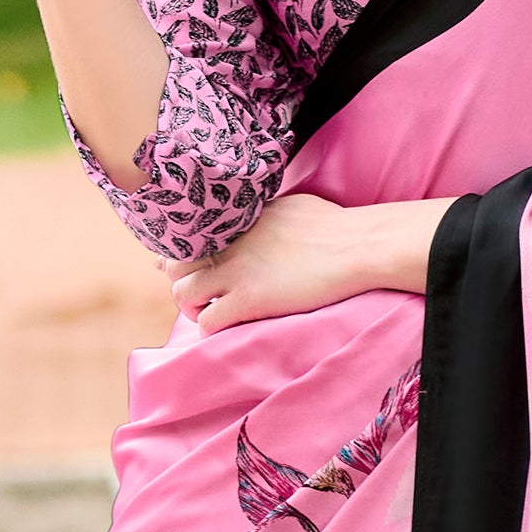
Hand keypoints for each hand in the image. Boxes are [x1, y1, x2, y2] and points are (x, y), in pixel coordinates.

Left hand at [174, 193, 448, 334]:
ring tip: (208, 310)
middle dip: (182, 278)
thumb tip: (268, 216)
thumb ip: (265, 212)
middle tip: (202, 290)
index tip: (191, 263)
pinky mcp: (248, 299)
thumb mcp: (290, 205)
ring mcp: (236, 272)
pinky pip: (206, 320)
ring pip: (181, 293)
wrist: (355, 246)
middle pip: (176, 263)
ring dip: (190, 306)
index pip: (190, 235)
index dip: (184, 252)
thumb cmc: (335, 225)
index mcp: (238, 220)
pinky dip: (209, 326)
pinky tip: (224, 325)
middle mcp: (229, 243)